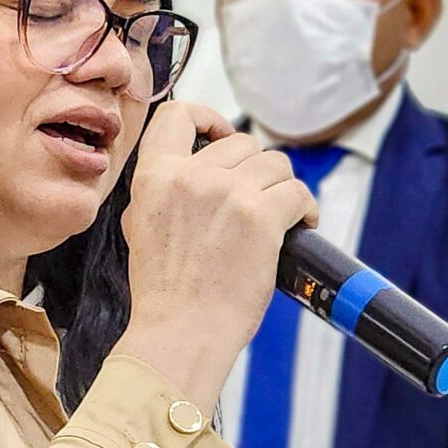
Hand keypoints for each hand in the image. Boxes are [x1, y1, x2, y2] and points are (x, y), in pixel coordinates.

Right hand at [116, 102, 315, 409]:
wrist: (180, 332)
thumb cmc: (164, 292)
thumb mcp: (141, 226)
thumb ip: (163, 189)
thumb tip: (195, 168)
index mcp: (155, 176)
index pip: (179, 114)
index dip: (208, 117)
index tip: (221, 137)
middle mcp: (191, 176)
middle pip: (242, 143)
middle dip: (256, 169)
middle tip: (257, 199)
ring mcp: (228, 193)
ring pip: (275, 163)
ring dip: (283, 187)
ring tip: (281, 214)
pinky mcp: (261, 217)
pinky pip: (298, 192)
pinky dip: (305, 208)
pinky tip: (301, 224)